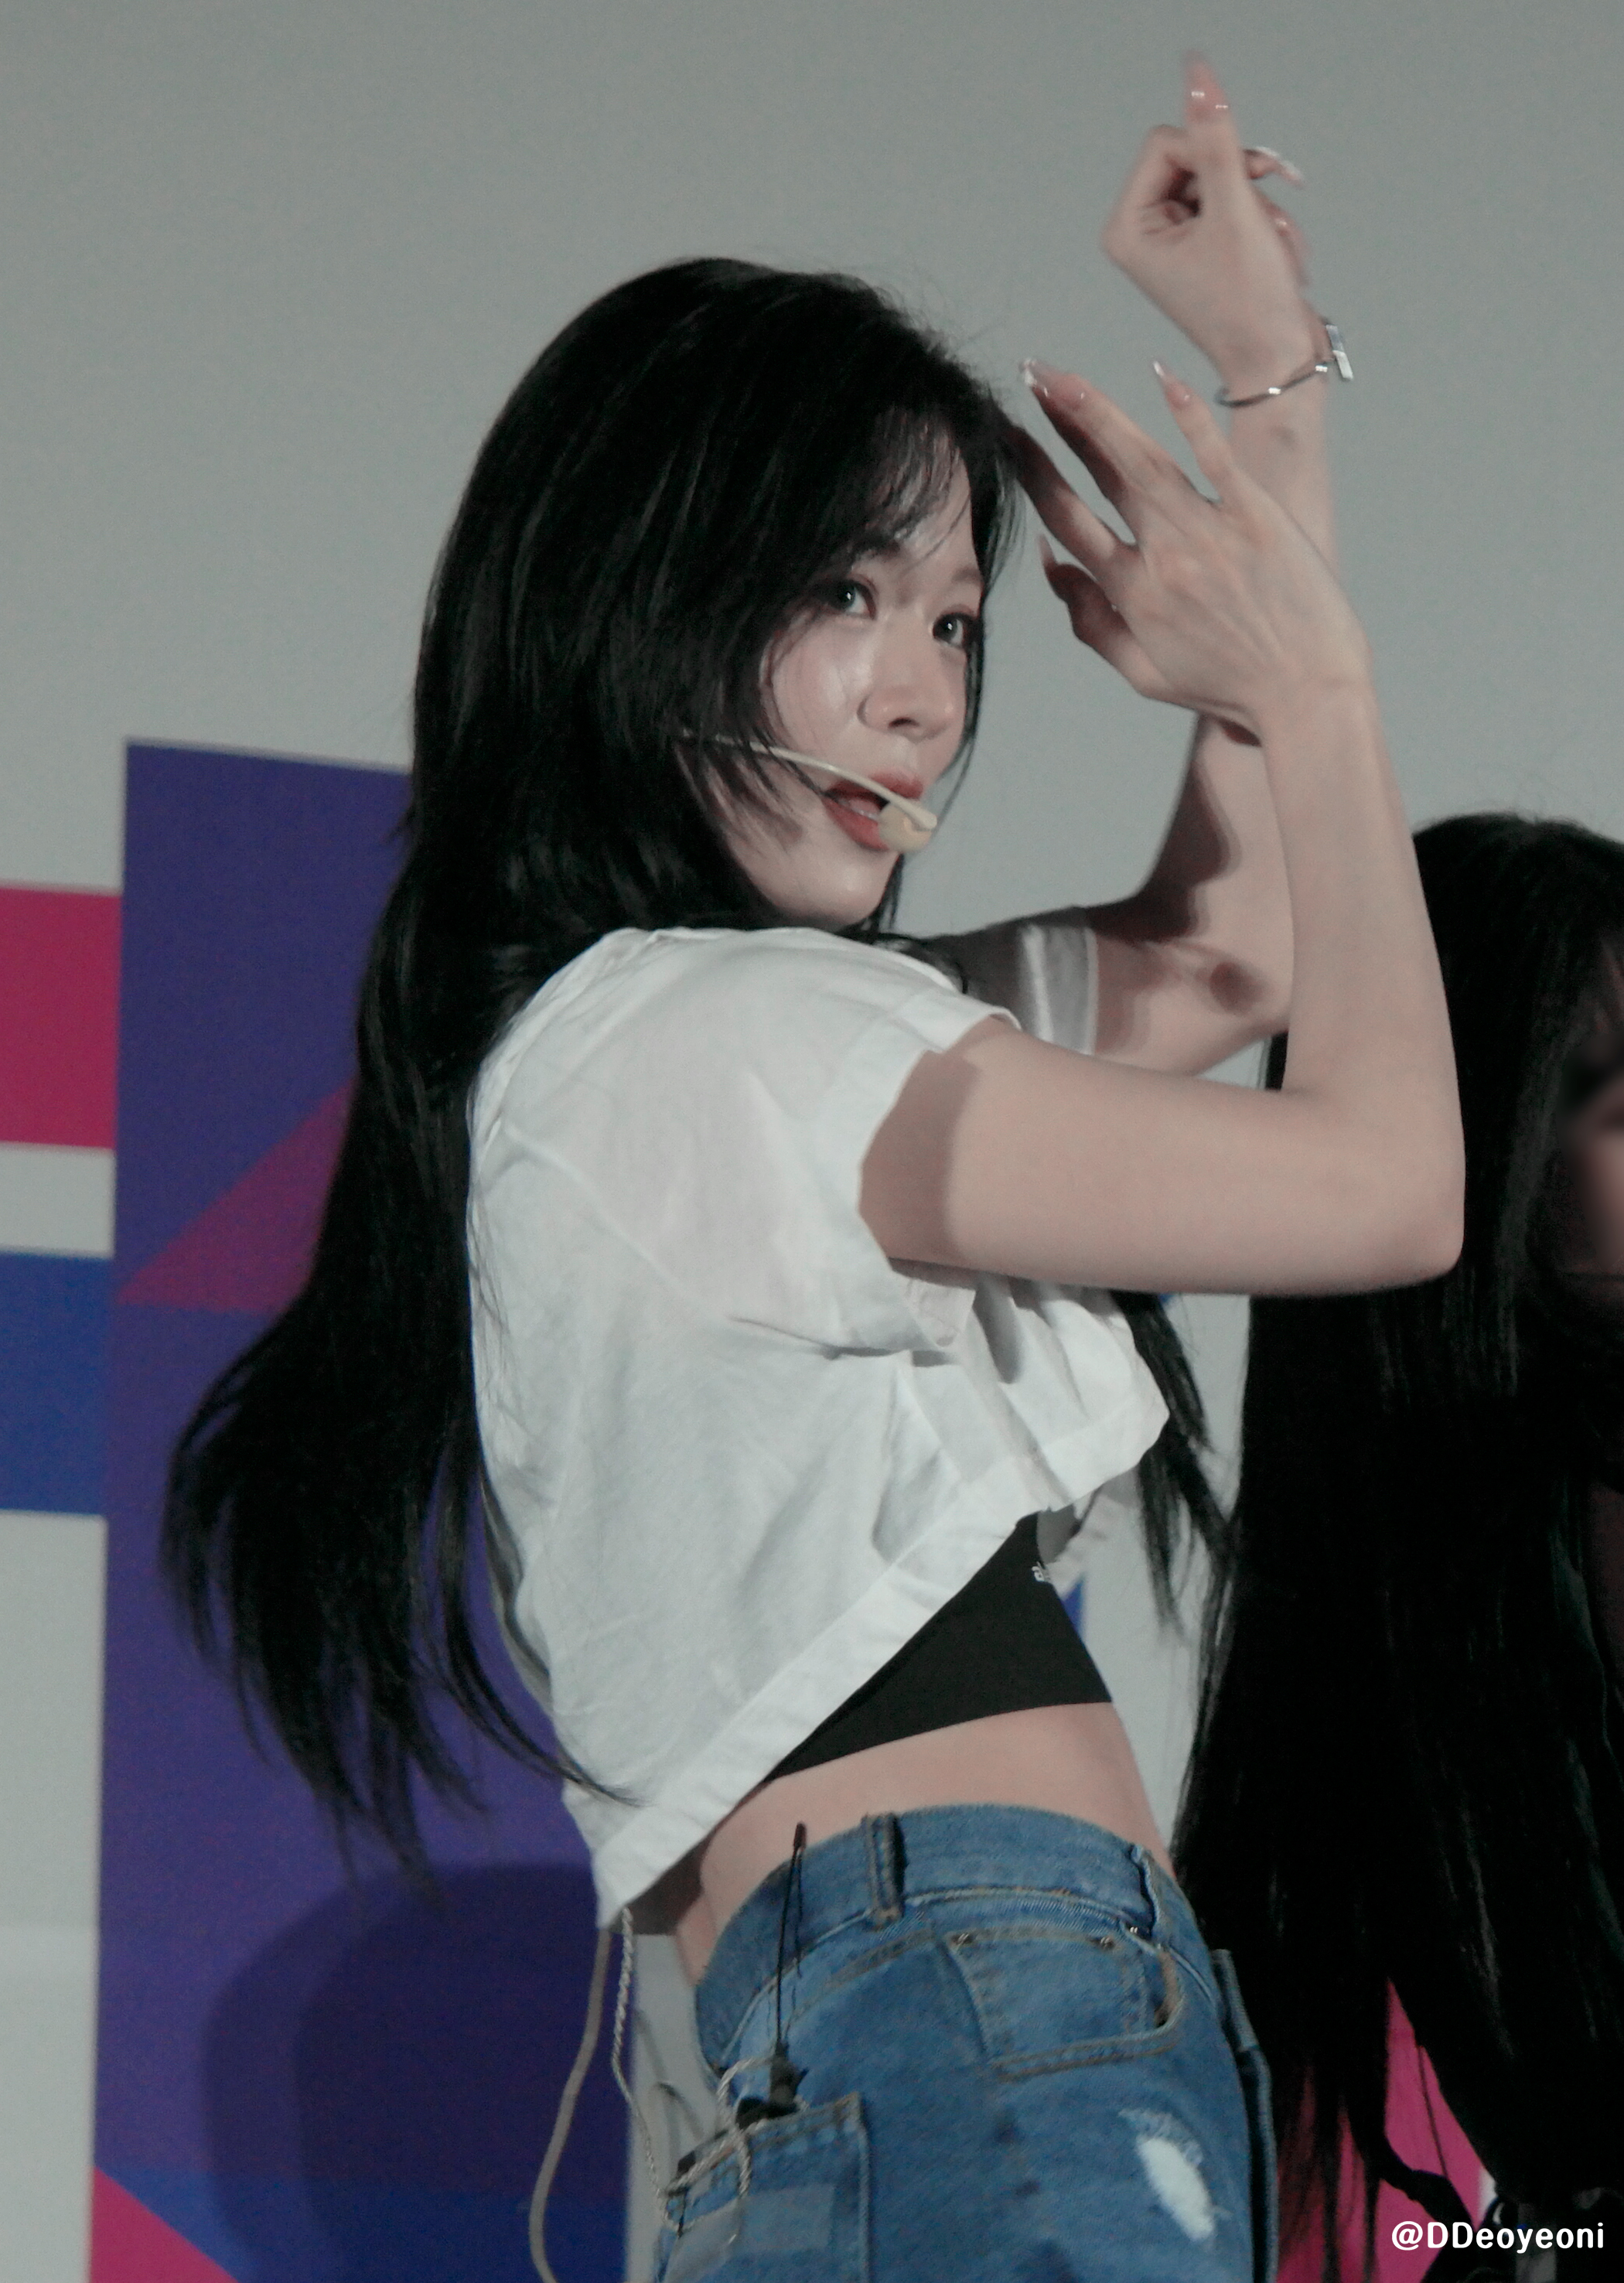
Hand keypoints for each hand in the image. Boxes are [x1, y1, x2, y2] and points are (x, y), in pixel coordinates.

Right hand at [1014, 362, 1369, 735]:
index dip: (1034, 473)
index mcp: (1132, 596)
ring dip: (1100, 413)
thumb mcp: (1143, 673)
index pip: (1068, 522)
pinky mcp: (1258, 517)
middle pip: (1102, 476)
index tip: (1010, 436)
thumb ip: (1089, 620)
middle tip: (1031, 377)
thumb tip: (1051, 562)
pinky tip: (1162, 377)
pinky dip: (1189, 417)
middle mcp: (1165, 559)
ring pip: (1145, 460)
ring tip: (1066, 378)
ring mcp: (1212, 534)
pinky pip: (1216, 458)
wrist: (1308, 693)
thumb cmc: (1227, 687)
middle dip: (1060, 422)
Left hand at [1102, 55, 1318, 397]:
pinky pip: (1234, 200)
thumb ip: (1218, 138)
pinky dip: (1263, 220)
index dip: (1212, 153)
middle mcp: (1141, 232)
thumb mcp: (1236, 210)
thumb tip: (1198, 76)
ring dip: (1259, 204)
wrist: (1278, 364)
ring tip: (1272, 246)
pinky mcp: (1200, 244)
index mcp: (1127, 230)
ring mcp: (1171, 239)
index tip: (1242, 186)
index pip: (1166, 143)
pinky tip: (1276, 253)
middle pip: (1193, 155)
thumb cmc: (1250, 307)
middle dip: (1240, 181)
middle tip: (1265, 215)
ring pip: (1221, 176)